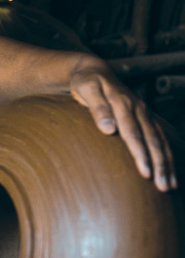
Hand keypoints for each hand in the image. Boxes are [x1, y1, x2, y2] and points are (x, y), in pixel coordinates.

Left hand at [69, 60, 175, 192]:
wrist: (96, 70)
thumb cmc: (86, 82)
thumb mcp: (86, 89)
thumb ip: (97, 108)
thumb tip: (108, 129)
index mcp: (123, 103)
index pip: (133, 132)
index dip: (140, 153)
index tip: (144, 172)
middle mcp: (138, 109)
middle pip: (152, 139)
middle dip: (159, 164)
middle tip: (162, 186)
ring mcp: (145, 113)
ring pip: (160, 141)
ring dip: (166, 164)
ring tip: (169, 186)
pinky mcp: (146, 118)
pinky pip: (161, 138)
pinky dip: (167, 156)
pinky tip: (170, 173)